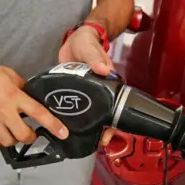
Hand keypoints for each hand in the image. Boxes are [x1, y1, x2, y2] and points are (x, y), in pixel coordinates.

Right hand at [0, 48, 68, 146]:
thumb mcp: (8, 74)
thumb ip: (21, 87)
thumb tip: (29, 96)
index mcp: (13, 95)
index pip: (38, 113)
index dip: (53, 125)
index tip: (63, 133)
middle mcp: (3, 110)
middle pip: (23, 135)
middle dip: (30, 137)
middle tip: (31, 133)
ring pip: (7, 142)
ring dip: (13, 140)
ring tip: (13, 133)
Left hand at [58, 25, 116, 145]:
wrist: (73, 41)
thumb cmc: (86, 43)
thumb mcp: (90, 49)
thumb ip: (95, 58)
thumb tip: (104, 69)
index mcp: (108, 82)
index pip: (115, 105)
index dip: (114, 122)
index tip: (110, 133)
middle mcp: (100, 90)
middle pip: (104, 114)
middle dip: (103, 130)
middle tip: (99, 142)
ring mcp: (88, 94)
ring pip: (91, 114)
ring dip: (89, 126)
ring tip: (85, 139)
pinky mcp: (76, 93)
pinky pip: (78, 108)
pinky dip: (76, 118)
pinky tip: (69, 126)